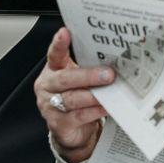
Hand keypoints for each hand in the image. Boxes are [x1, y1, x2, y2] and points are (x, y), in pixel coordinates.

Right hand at [34, 27, 115, 162]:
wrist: (72, 130)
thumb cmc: (77, 98)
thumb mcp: (80, 80)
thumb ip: (89, 69)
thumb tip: (116, 59)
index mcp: (53, 70)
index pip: (54, 54)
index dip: (59, 44)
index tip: (65, 32)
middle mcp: (48, 87)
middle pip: (65, 79)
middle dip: (88, 76)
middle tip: (108, 74)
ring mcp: (50, 106)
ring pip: (72, 99)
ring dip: (93, 95)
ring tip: (110, 93)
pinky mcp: (58, 124)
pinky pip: (78, 116)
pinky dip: (94, 111)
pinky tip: (106, 107)